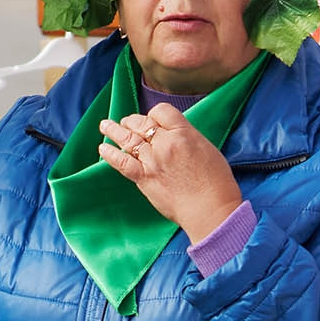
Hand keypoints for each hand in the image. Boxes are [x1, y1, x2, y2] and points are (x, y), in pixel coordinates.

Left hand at [97, 104, 241, 241]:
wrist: (210, 209)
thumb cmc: (216, 182)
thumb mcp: (206, 148)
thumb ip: (187, 138)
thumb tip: (173, 136)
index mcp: (184, 133)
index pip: (161, 111)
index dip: (155, 114)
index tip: (154, 120)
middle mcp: (165, 144)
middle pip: (142, 123)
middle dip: (132, 121)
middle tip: (126, 122)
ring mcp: (152, 161)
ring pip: (128, 139)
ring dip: (114, 130)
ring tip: (105, 125)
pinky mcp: (144, 178)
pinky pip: (121, 162)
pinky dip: (110, 154)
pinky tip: (103, 148)